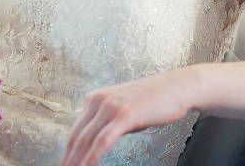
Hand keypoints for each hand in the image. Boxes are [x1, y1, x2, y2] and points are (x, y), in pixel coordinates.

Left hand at [59, 71, 193, 165]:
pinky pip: (102, 141)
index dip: (67, 153)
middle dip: (68, 160)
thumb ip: (108, 122)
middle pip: (76, 137)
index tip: (66, 165)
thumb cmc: (155, 99)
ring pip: (85, 140)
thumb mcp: (124, 108)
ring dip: (77, 161)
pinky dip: (91, 157)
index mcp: (95, 98)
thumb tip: (97, 143)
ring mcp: (110, 106)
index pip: (75, 131)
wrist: (178, 87)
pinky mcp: (123, 114)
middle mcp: (99, 100)